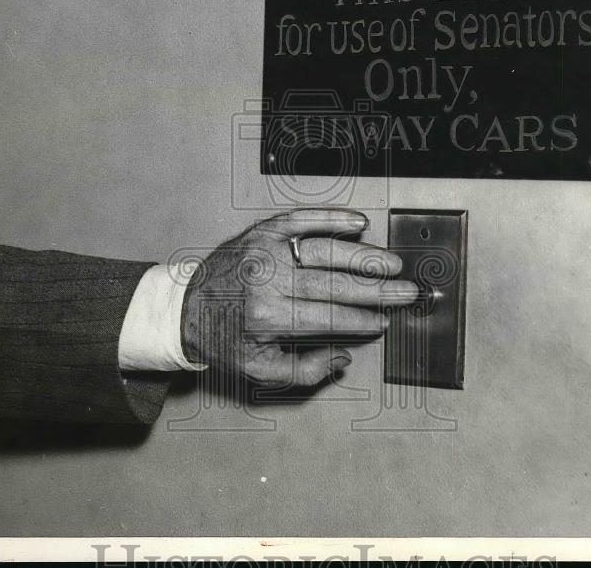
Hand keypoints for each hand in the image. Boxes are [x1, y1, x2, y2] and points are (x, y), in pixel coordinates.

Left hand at [180, 208, 418, 385]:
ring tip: (391, 263)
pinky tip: (358, 223)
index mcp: (270, 317)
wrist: (186, 308)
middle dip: (377, 290)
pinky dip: (332, 218)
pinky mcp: (261, 231)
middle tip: (405, 292)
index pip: (331, 318)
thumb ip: (304, 371)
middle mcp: (270, 281)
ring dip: (364, 256)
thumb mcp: (259, 370)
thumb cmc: (225, 339)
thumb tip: (343, 359)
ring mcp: (266, 251)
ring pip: (326, 250)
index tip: (383, 322)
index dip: (363, 321)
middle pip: (337, 284)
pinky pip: (302, 219)